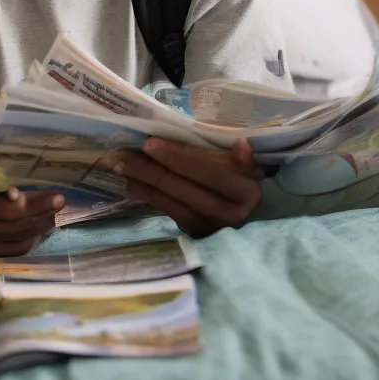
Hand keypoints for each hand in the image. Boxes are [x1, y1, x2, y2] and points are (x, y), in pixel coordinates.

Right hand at [0, 163, 64, 256]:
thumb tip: (11, 142)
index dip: (24, 203)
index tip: (44, 193)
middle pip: (14, 225)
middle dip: (41, 212)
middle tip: (59, 200)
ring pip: (17, 240)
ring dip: (40, 227)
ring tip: (55, 213)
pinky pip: (14, 252)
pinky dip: (31, 241)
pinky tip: (41, 228)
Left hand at [112, 138, 263, 238]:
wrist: (255, 227)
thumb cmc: (250, 191)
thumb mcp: (255, 174)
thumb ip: (247, 162)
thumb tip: (241, 145)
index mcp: (246, 193)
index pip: (207, 173)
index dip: (178, 158)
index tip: (150, 143)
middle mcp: (228, 214)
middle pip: (183, 188)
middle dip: (150, 170)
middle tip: (124, 155)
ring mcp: (211, 228)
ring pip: (171, 203)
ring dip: (144, 185)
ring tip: (122, 168)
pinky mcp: (198, 236)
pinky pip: (170, 214)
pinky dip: (151, 198)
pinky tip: (134, 186)